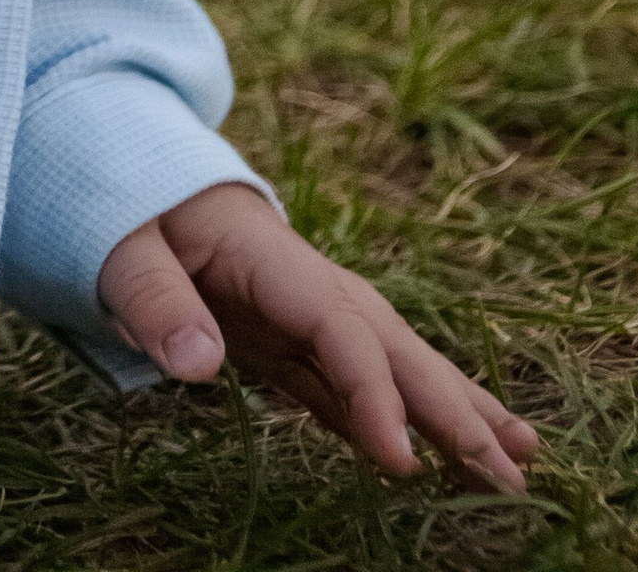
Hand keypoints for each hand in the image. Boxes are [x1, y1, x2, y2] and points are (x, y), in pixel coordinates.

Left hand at [99, 180, 536, 493]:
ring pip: (390, 362)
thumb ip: (153, 298)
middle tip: (512, 469)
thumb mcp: (117, 240)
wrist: (127, 167)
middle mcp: (304, 284)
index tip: (402, 459)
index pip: (339, 327)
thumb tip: (199, 364)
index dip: (374, 391)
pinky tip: (437, 456)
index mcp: (270, 256)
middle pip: (389, 344)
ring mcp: (302, 311)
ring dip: (452, 408)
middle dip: (452, 405)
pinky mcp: (289, 337)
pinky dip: (399, 416)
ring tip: (520, 455)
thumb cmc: (119, 199)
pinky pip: (354, 383)